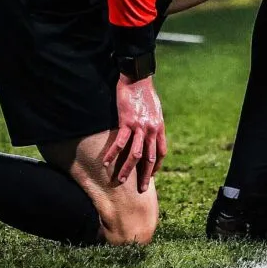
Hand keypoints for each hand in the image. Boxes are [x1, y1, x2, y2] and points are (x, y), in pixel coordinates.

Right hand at [103, 75, 166, 191]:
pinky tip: (106, 162)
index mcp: (159, 128)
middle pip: (150, 158)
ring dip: (128, 169)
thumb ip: (153, 124)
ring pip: (135, 154)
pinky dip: (113, 154)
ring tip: (121, 181)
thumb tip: (150, 133)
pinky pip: (120, 142)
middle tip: (142, 189)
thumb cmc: (146, 93)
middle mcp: (151, 130)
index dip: (156, 166)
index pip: (161, 153)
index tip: (151, 175)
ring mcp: (139, 127)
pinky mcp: (127, 122)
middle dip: (145, 175)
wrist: (138, 78)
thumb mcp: (155, 111)